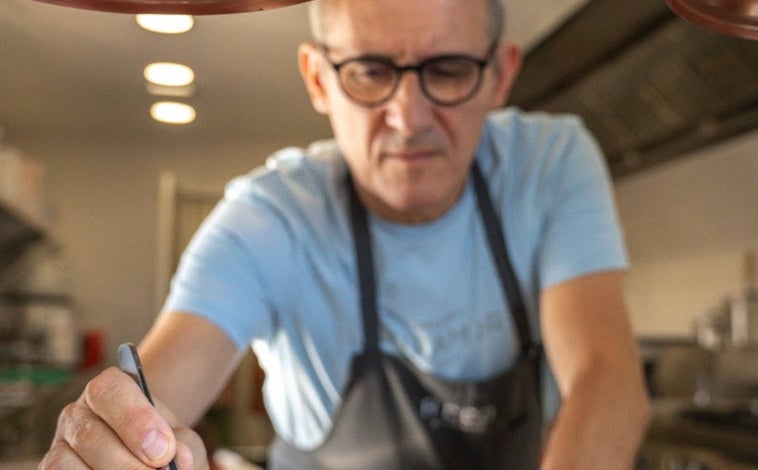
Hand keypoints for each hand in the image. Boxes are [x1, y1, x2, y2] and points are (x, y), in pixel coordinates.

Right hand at [39, 366, 208, 468]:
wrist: (144, 454)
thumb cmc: (163, 443)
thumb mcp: (181, 438)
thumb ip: (185, 445)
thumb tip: (180, 460)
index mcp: (108, 389)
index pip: (109, 390)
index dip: (136, 420)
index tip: (164, 451)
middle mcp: (77, 413)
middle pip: (89, 435)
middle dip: (127, 464)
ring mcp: (60, 444)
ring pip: (66, 463)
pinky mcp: (51, 468)